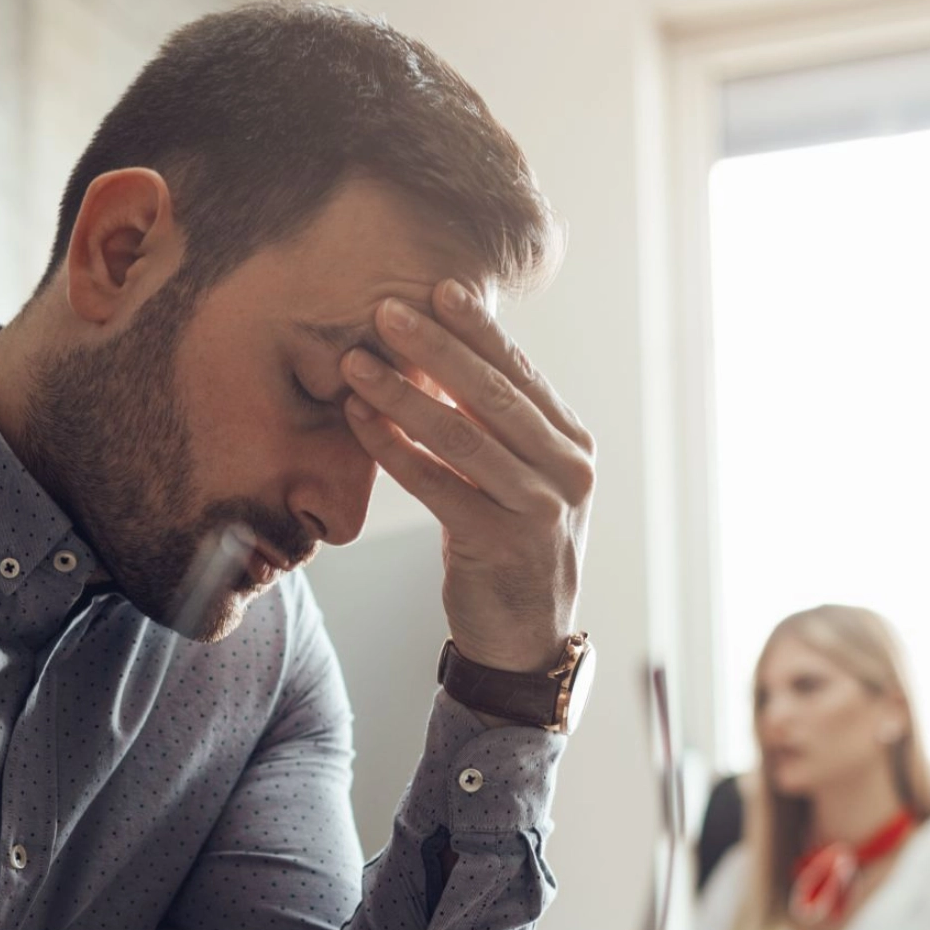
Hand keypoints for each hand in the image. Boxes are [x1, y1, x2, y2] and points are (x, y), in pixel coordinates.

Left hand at [341, 280, 592, 674]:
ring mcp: (539, 509)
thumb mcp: (518, 482)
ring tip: (356, 363)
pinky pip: (438, 485)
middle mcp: (567, 472)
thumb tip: (444, 360)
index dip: (479, 331)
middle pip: (494, 396)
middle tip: (388, 309)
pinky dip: (395, 451)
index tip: (440, 288)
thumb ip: (496, 430)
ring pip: (463, 437)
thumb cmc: (510, 549)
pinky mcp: (501, 544)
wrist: (525, 641)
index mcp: (573, 446)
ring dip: (404, 395)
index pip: (522, 376)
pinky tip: (360, 422)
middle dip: (438, 348)